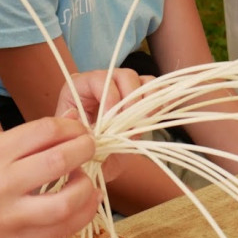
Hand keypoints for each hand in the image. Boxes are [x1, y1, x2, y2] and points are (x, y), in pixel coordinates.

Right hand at [0, 117, 100, 237]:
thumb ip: (23, 136)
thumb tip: (66, 122)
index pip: (45, 131)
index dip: (69, 125)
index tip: (76, 127)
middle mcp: (3, 185)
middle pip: (59, 161)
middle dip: (84, 147)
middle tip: (89, 144)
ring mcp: (11, 216)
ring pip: (66, 202)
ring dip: (87, 185)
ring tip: (86, 175)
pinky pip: (61, 230)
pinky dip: (82, 214)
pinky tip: (85, 200)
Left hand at [57, 68, 153, 183]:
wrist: (96, 161)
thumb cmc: (82, 150)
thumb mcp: (77, 145)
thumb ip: (80, 136)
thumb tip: (85, 124)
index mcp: (80, 88)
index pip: (97, 79)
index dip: (108, 96)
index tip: (111, 120)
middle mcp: (104, 82)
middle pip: (123, 76)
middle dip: (130, 101)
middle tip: (130, 126)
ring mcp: (125, 87)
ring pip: (142, 81)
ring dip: (146, 102)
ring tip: (144, 123)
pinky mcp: (141, 96)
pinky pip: (156, 89)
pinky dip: (160, 100)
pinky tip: (158, 114)